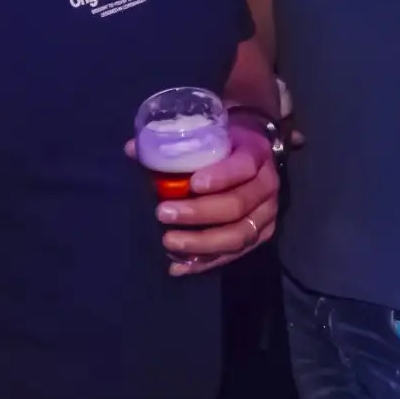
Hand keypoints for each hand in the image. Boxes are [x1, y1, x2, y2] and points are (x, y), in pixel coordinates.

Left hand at [128, 126, 277, 274]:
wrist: (254, 156)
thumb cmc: (225, 143)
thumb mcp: (208, 133)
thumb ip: (173, 141)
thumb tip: (132, 149)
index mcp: (256, 153)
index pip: (242, 167)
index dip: (220, 177)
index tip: (192, 184)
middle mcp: (267, 186)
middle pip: (237, 205)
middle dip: (199, 213)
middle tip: (163, 213)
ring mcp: (266, 215)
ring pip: (239, 236)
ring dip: (201, 243)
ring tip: (168, 242)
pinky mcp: (260, 236)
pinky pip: (234, 255)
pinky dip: (205, 263)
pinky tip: (177, 266)